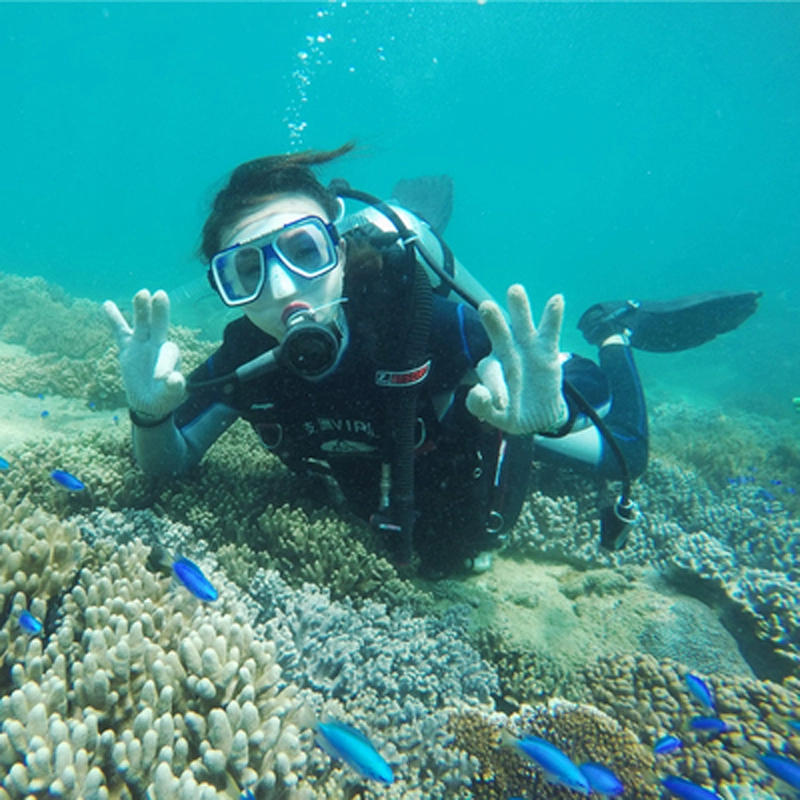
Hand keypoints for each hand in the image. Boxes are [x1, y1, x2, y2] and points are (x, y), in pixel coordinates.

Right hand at [103, 289, 185, 418]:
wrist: (149, 401)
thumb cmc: (163, 397)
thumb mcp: (170, 396)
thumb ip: (174, 388)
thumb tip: (175, 379)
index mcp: (171, 356)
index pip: (169, 352)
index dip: (165, 364)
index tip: (163, 379)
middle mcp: (158, 345)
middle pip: (160, 325)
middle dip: (160, 312)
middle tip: (160, 294)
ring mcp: (142, 344)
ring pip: (142, 323)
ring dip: (141, 309)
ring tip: (142, 293)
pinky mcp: (128, 348)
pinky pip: (119, 331)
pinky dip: (114, 319)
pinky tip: (107, 304)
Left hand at [466, 285, 567, 434]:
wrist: (538, 415)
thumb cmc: (511, 412)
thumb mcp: (495, 416)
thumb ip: (481, 407)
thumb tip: (477, 392)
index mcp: (490, 369)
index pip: (490, 372)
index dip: (494, 386)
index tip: (500, 403)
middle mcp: (505, 352)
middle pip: (498, 335)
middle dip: (493, 322)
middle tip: (485, 305)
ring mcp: (526, 348)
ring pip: (521, 325)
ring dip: (519, 309)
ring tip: (515, 290)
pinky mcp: (546, 350)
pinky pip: (550, 331)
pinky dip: (553, 316)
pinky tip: (557, 299)